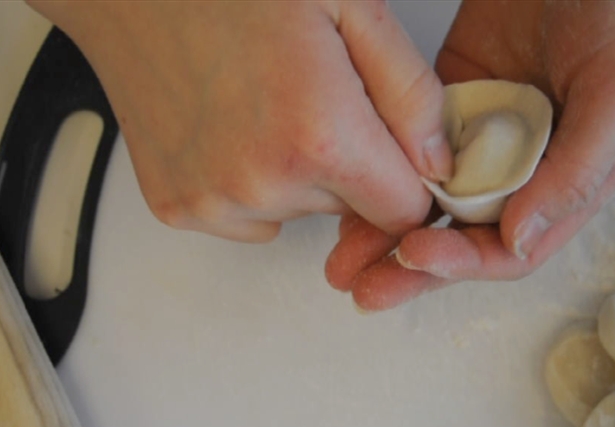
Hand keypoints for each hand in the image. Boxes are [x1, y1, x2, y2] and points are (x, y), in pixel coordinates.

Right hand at [28, 0, 452, 241]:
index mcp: (318, 135)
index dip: (408, 176)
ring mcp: (214, 202)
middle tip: (314, 94)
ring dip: (298, 172)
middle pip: (350, 210)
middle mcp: (263, 183)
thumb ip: (409, 91)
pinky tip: (232, 126)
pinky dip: (252, 182)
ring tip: (264, 103)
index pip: (404, 211)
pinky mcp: (179, 209)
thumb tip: (435, 162)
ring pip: (299, 213)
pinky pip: (249, 217)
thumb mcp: (350, 4)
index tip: (392, 143)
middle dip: (350, 163)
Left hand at [326, 0, 614, 309]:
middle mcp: (526, 166)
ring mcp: (486, 133)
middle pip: (464, 236)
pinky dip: (382, 169)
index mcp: (572, 178)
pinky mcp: (452, 96)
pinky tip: (350, 191)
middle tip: (363, 290)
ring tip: (342, 259)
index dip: (466, 262)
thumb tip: (520, 241)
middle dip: (413, 268)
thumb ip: (579, 172)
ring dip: (388, 230)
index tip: (416, 259)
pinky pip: (411, 143)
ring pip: (431, 198)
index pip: (515, 246)